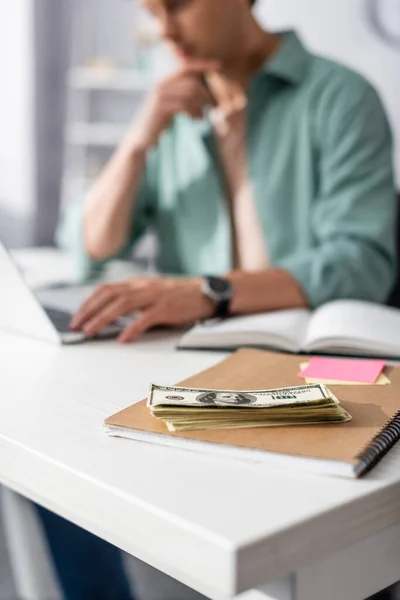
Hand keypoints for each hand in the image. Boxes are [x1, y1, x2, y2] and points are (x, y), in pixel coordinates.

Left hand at [70, 277, 214, 342]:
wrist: (207, 293)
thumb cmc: (180, 296)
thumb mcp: (152, 292)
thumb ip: (134, 300)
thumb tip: (110, 315)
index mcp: (138, 283)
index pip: (106, 289)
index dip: (89, 302)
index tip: (77, 317)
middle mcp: (143, 287)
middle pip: (109, 295)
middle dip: (89, 310)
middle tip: (76, 325)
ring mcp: (155, 296)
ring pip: (122, 304)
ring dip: (103, 318)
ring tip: (91, 331)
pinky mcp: (167, 308)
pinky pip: (145, 318)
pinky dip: (132, 328)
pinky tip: (122, 339)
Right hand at [128, 59, 218, 151]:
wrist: (142, 138)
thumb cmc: (159, 123)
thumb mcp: (170, 106)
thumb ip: (181, 96)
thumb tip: (201, 90)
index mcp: (164, 82)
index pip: (185, 67)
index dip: (202, 64)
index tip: (218, 65)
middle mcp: (161, 85)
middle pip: (192, 82)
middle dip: (206, 94)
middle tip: (212, 106)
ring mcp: (160, 96)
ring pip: (191, 93)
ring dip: (201, 106)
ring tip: (202, 117)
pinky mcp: (162, 108)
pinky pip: (185, 105)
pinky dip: (195, 112)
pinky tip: (196, 120)